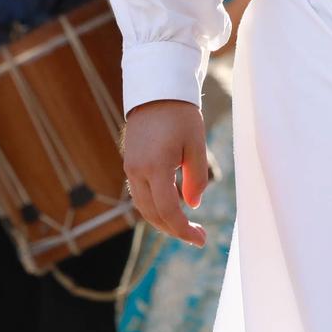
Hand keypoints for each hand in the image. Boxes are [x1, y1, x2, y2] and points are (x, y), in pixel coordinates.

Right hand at [122, 100, 210, 245]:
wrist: (156, 92)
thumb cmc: (181, 115)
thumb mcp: (196, 145)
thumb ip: (196, 178)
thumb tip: (192, 205)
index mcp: (155, 166)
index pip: (167, 210)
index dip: (183, 229)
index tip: (200, 240)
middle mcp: (137, 171)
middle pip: (152, 214)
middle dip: (174, 229)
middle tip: (197, 237)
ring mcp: (130, 168)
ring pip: (144, 207)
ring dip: (164, 221)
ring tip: (187, 226)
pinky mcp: (131, 164)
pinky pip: (141, 194)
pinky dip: (156, 206)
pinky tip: (175, 207)